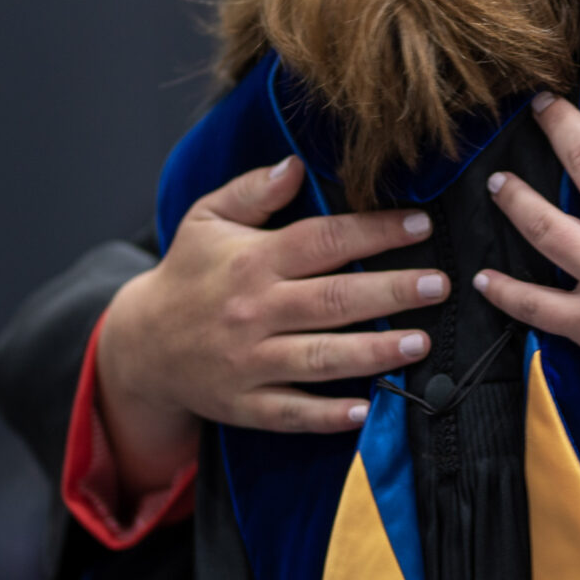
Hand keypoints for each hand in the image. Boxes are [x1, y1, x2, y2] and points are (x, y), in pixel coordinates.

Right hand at [95, 157, 447, 487]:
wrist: (141, 345)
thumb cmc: (187, 275)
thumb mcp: (206, 220)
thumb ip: (252, 191)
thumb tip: (297, 165)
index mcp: (252, 261)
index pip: (323, 241)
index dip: (374, 232)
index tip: (421, 225)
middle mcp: (254, 311)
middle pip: (332, 300)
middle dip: (391, 292)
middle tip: (439, 285)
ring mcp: (249, 361)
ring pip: (320, 357)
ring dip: (374, 352)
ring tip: (421, 343)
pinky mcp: (245, 403)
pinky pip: (291, 413)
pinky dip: (328, 414)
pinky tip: (366, 410)